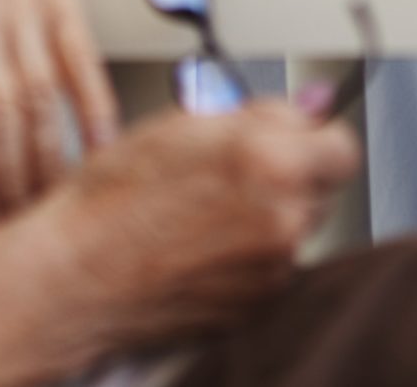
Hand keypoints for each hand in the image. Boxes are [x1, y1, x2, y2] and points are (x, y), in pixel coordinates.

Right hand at [37, 100, 360, 357]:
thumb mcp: (181, 124)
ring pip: (294, 229)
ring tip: (203, 213)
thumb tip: (306, 109)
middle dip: (290, 176)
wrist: (74, 277)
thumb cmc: (112, 200)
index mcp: (271, 164)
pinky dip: (247, 256)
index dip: (316, 139)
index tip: (299, 140)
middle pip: (320, 189)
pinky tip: (198, 246)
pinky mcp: (256, 307)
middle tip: (233, 173)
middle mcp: (284, 221)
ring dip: (268, 216)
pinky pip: (270, 268)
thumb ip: (258, 115)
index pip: (342, 146)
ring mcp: (273, 272)